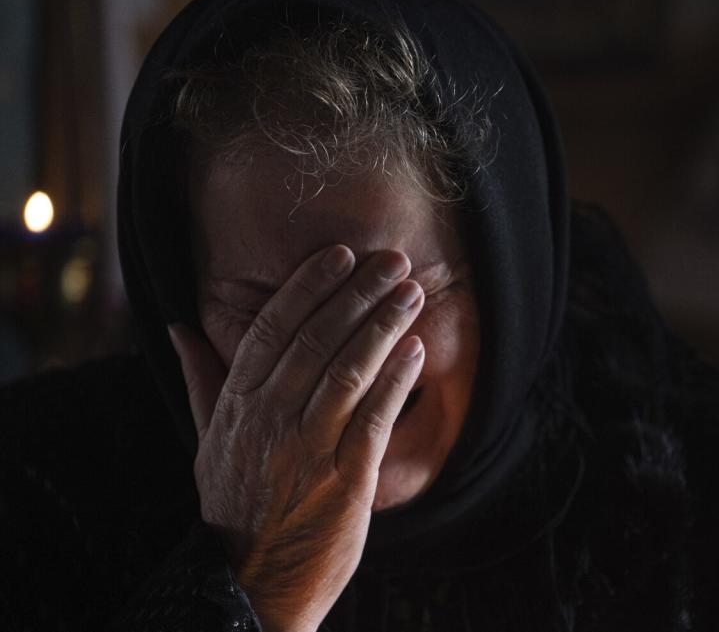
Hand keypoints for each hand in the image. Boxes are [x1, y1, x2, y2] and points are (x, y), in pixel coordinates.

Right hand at [168, 246, 424, 631]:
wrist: (249, 584)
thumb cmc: (233, 506)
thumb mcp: (206, 441)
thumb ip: (203, 381)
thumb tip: (179, 328)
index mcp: (237, 406)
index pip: (271, 329)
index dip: (307, 287)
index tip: (339, 255)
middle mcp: (270, 420)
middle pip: (316, 340)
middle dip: (357, 294)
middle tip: (391, 261)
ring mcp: (308, 450)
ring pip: (348, 372)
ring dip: (383, 326)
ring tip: (410, 293)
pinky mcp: (345, 481)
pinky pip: (374, 420)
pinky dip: (396, 380)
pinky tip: (416, 350)